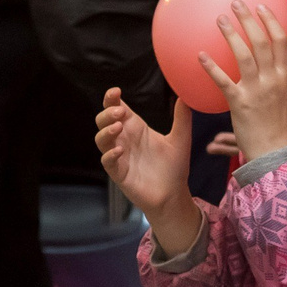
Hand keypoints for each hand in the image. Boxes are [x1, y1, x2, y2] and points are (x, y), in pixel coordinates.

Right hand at [97, 86, 200, 257]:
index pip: (117, 108)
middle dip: (107, 113)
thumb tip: (185, 95)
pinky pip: (107, 161)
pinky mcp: (119, 173)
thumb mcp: (181, 139)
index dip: (112, 99)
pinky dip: (110, 154)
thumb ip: (182, 118)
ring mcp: (119, 156)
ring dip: (106, 131)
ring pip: (101, 139)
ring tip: (118, 127)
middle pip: (103, 120)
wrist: (174, 194)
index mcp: (136, 128)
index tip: (116, 91)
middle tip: (120, 112)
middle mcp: (124, 139)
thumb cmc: (174, 167)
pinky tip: (119, 151)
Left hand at [200, 1, 286, 160]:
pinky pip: (223, 81)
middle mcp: (272, 80)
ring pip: (243, 55)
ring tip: (219, 20)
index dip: (271, 20)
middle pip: (261, 41)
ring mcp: (256, 91)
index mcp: (285, 76)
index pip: (281, 40)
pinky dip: (211, 66)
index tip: (261, 6)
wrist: (274, 155)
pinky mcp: (239, 104)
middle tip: (236, 3)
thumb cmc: (281, 126)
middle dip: (249, 19)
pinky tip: (200, 55)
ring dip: (231, 34)